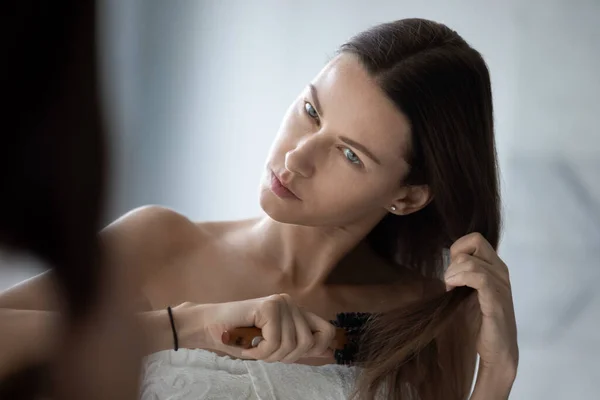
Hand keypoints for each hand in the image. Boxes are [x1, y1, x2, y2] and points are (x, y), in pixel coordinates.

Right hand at [178, 294, 335, 362]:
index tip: (295, 356)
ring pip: (290, 345)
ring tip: (253, 347)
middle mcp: (290, 303)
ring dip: (268, 355)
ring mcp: (281, 302)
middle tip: (263, 352)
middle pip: (307, 343)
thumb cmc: (238, 337)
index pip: (326, 330)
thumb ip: (299, 344)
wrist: (207, 327)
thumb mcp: (275, 344)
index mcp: (295, 310)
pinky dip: (258, 352)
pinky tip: (246, 344)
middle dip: (284, 357)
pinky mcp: (269, 307)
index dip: (318, 348)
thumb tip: (329, 352)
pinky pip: (274, 343)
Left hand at [444, 233, 517, 376]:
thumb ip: (460, 275)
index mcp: (493, 267)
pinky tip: (452, 289)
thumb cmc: (478, 322)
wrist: (496, 351)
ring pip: (471, 261)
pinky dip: (461, 279)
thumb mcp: (466, 292)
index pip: (474, 239)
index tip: (451, 272)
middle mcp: (500, 272)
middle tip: (450, 281)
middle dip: (455, 258)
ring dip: (453, 273)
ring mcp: (501, 285)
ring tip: (450, 289)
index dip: (457, 250)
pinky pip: (480, 278)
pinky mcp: (497, 301)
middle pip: (475, 241)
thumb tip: (445, 264)